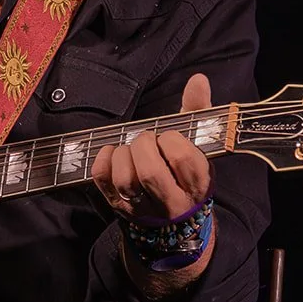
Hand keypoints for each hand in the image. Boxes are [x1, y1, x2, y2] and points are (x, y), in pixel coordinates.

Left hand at [91, 73, 213, 221]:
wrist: (174, 221)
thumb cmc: (184, 172)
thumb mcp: (197, 144)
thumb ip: (197, 110)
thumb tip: (198, 80)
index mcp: (197, 183)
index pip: (182, 157)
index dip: (171, 139)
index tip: (168, 137)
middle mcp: (171, 201)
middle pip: (150, 172)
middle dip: (143, 145)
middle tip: (146, 139)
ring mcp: (143, 208)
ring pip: (125, 181)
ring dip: (123, 155)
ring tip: (130, 149)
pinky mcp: (119, 207)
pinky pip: (103, 183)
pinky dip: (103, 161)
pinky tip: (113, 152)